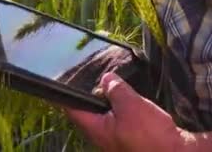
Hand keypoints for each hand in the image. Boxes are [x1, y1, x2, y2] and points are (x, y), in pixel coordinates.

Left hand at [63, 73, 211, 151]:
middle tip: (92, 73)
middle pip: (89, 111)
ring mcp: (118, 138)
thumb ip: (116, 90)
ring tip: (112, 80)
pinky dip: (123, 106)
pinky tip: (130, 96)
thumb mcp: (130, 106)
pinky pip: (122, 119)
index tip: (61, 78)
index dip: (65, 93)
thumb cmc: (150, 136)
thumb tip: (106, 78)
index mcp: (96, 130)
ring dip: (109, 98)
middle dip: (90, 93)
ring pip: (107, 114)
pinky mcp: (133, 138)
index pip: (72, 109)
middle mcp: (103, 136)